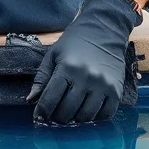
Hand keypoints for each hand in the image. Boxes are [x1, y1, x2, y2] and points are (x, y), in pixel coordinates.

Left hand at [27, 0, 140, 123]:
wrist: (105, 30)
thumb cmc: (75, 42)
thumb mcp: (53, 54)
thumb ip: (42, 78)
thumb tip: (31, 100)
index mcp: (67, 67)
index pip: (50, 99)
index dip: (42, 112)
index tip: (39, 116)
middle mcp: (86, 78)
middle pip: (67, 111)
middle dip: (57, 117)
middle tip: (55, 114)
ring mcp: (103, 85)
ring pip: (85, 116)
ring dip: (75, 119)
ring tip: (70, 112)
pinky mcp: (116, 90)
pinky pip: (105, 115)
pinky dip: (94, 118)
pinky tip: (87, 109)